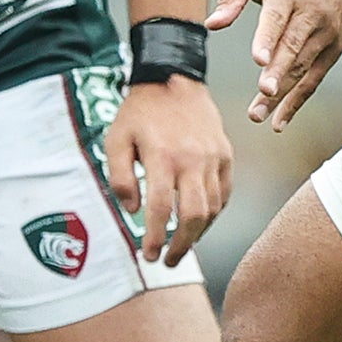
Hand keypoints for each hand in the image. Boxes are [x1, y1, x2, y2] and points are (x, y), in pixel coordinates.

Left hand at [105, 77, 232, 265]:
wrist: (173, 79)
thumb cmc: (140, 111)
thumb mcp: (116, 139)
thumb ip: (119, 176)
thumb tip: (132, 210)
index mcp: (162, 156)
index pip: (161, 209)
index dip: (155, 238)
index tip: (148, 255)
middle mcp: (192, 159)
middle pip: (194, 216)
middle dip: (181, 245)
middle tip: (168, 261)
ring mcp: (213, 157)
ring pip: (212, 208)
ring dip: (197, 234)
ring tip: (182, 245)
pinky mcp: (225, 155)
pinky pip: (224, 193)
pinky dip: (214, 213)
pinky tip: (200, 222)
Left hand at [209, 0, 341, 131]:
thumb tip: (213, 24)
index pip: (277, 19)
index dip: (268, 39)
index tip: (259, 59)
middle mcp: (310, 15)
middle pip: (292, 47)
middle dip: (278, 72)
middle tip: (263, 93)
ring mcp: (325, 34)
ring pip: (301, 68)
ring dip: (281, 94)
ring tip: (258, 115)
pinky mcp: (334, 49)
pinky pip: (314, 79)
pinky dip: (297, 101)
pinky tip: (280, 120)